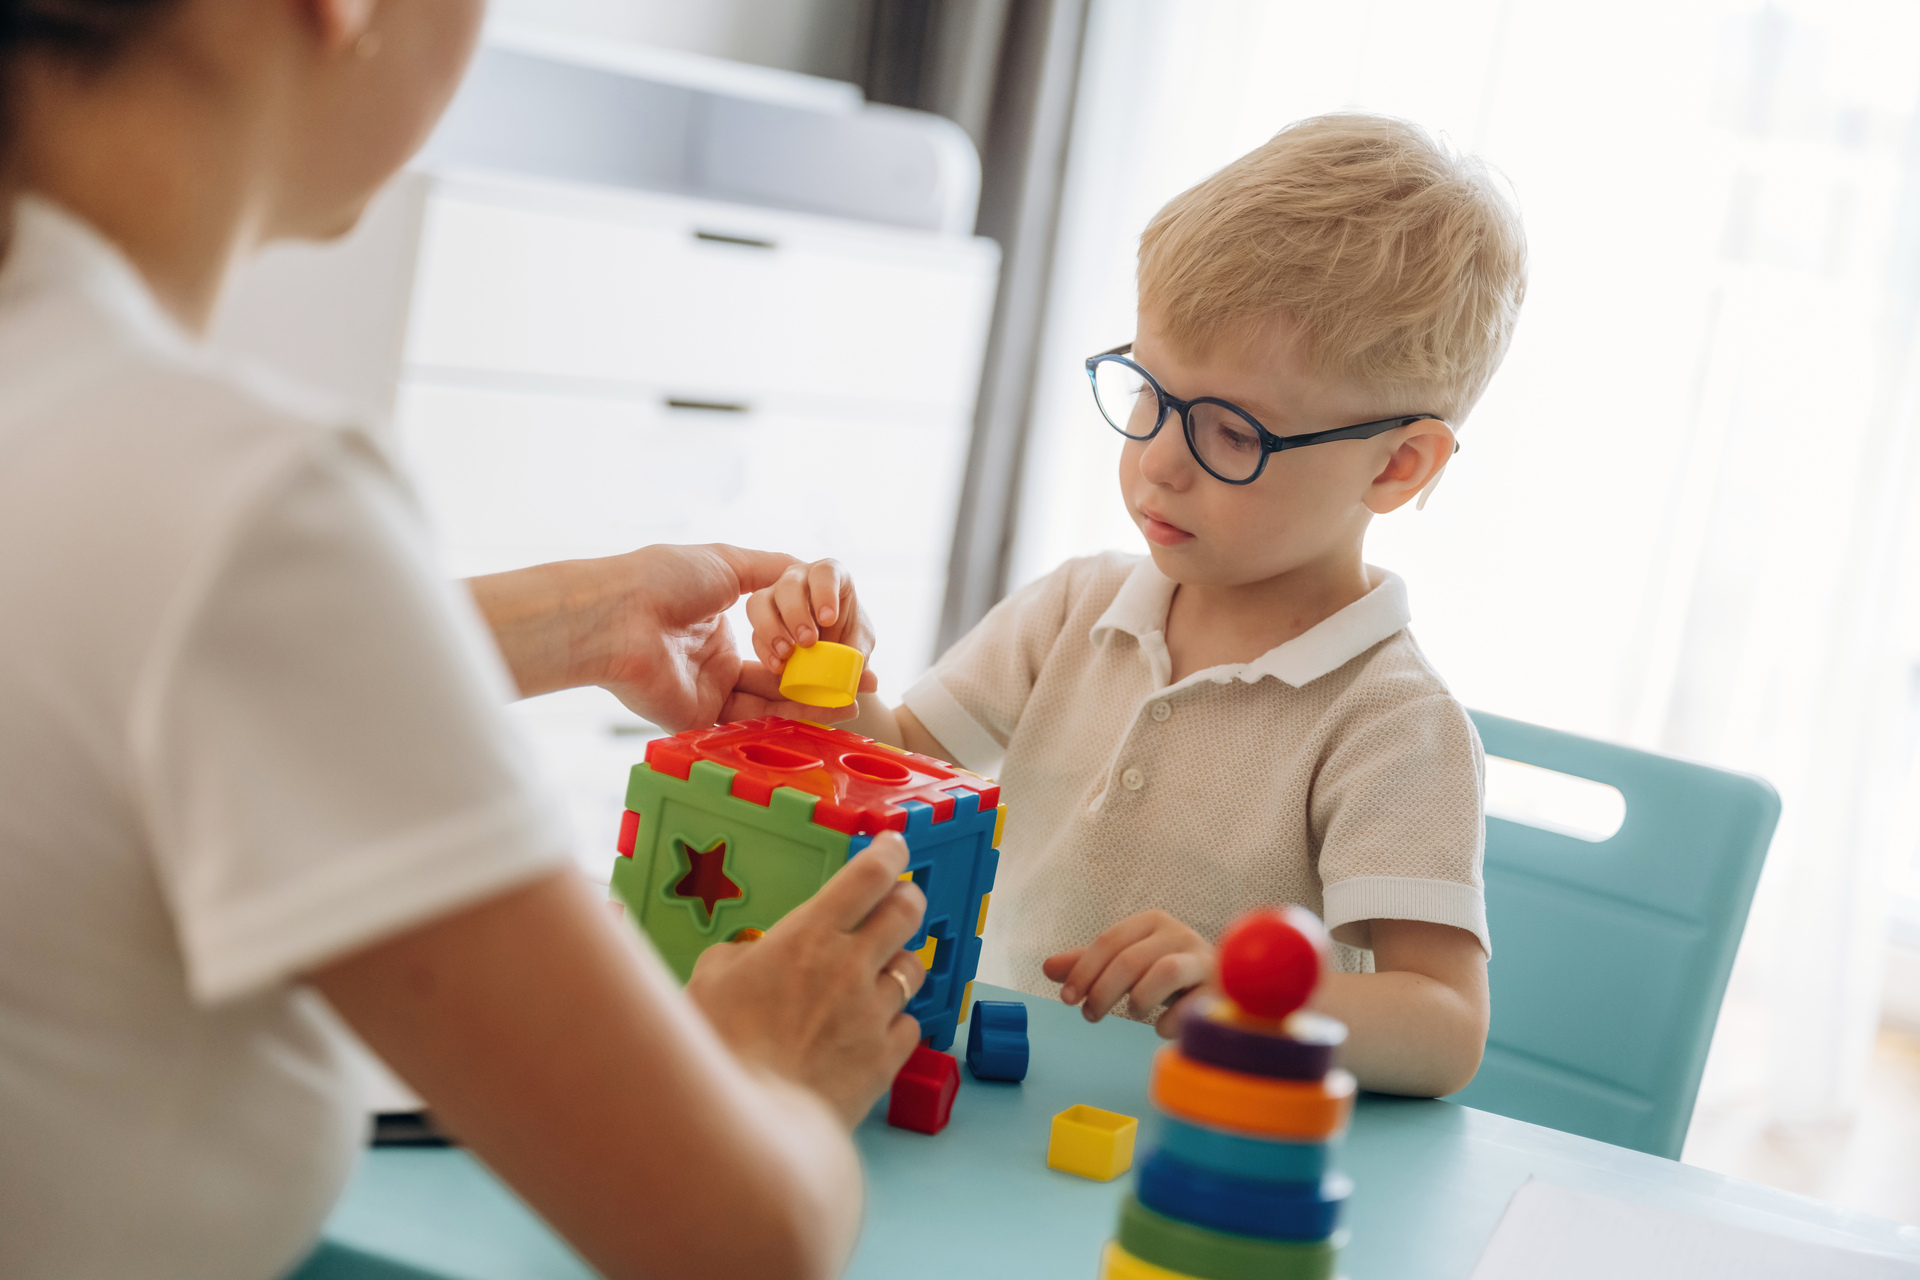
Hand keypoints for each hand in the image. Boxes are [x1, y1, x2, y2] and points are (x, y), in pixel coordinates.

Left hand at [470, 543, 868, 731]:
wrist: (620, 613)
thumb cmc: (663, 579)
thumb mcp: (725, 562)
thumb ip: (769, 569)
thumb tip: (806, 566)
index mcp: (717, 624)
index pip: (774, 638)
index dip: (812, 641)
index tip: (846, 643)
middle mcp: (714, 661)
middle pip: (778, 675)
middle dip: (821, 677)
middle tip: (861, 677)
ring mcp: (709, 692)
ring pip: (772, 700)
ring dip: (815, 697)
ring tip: (855, 694)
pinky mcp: (703, 718)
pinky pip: (756, 719)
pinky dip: (795, 713)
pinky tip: (829, 706)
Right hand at [686, 832, 926, 1126]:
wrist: (746, 1124)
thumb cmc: (717, 1050)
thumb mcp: (708, 980)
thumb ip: (739, 957)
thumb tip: (747, 958)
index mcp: (809, 935)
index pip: (868, 875)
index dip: (888, 853)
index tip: (893, 846)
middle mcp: (852, 965)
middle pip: (907, 910)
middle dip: (906, 899)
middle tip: (898, 901)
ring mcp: (874, 1012)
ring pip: (914, 968)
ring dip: (898, 964)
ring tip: (878, 973)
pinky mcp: (886, 1058)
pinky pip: (910, 1025)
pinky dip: (897, 1021)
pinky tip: (874, 1027)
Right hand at [744, 559, 880, 691]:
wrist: (831, 646)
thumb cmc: (848, 633)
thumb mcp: (860, 642)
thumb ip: (861, 654)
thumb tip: (869, 679)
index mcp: (829, 575)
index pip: (825, 572)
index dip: (825, 593)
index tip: (829, 619)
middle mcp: (799, 579)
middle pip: (789, 585)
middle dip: (796, 614)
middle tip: (809, 641)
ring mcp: (775, 595)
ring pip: (760, 601)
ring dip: (771, 629)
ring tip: (788, 653)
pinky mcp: (760, 619)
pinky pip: (754, 630)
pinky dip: (764, 649)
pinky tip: (779, 666)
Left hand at [1042, 909, 1212, 1037]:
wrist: (1221, 981)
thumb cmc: (1164, 970)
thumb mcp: (1125, 962)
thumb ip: (1089, 964)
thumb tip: (1047, 968)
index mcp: (1152, 921)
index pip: (1109, 940)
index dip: (1084, 970)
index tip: (1067, 999)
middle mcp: (1179, 934)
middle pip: (1131, 959)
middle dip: (1103, 991)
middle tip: (1090, 1015)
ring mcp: (1202, 960)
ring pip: (1166, 972)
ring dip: (1139, 999)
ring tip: (1133, 1013)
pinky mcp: (1219, 989)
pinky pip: (1192, 1005)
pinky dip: (1169, 1021)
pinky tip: (1160, 1028)